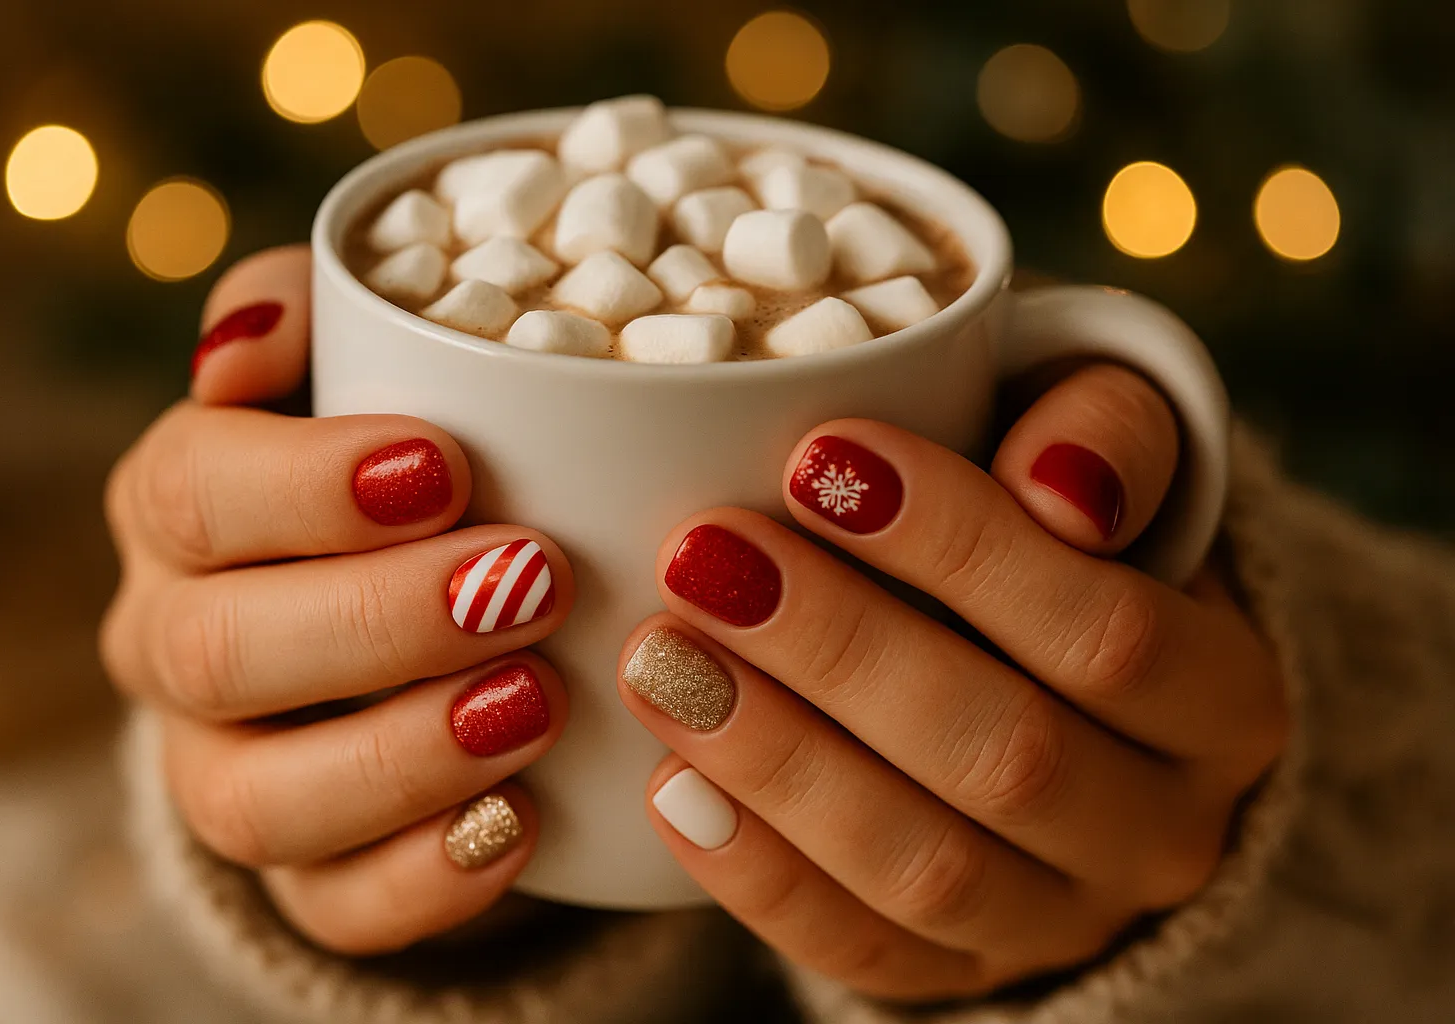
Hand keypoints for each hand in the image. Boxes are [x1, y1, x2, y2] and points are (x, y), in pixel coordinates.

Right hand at [102, 247, 574, 953]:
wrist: (391, 615)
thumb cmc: (394, 461)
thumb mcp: (361, 363)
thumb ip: (319, 314)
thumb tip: (247, 339)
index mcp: (181, 506)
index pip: (194, 492)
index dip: (308, 487)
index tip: (446, 467)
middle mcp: (178, 644)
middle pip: (222, 651)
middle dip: (378, 619)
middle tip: (529, 582)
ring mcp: (228, 770)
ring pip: (262, 801)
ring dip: (402, 757)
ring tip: (535, 702)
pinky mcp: (305, 871)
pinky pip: (332, 904)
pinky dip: (424, 877)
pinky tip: (522, 823)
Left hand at [618, 364, 1288, 999]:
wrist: (1050, 689)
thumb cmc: (1057, 546)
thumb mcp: (1113, 458)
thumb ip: (1107, 433)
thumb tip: (1058, 485)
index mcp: (1225, 704)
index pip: (1107, 634)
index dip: (960, 548)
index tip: (818, 459)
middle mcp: (1160, 833)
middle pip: (1004, 755)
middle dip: (839, 649)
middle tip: (707, 556)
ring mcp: (1057, 921)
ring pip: (923, 867)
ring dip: (778, 760)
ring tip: (661, 659)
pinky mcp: (954, 971)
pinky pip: (857, 948)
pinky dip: (755, 871)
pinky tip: (670, 781)